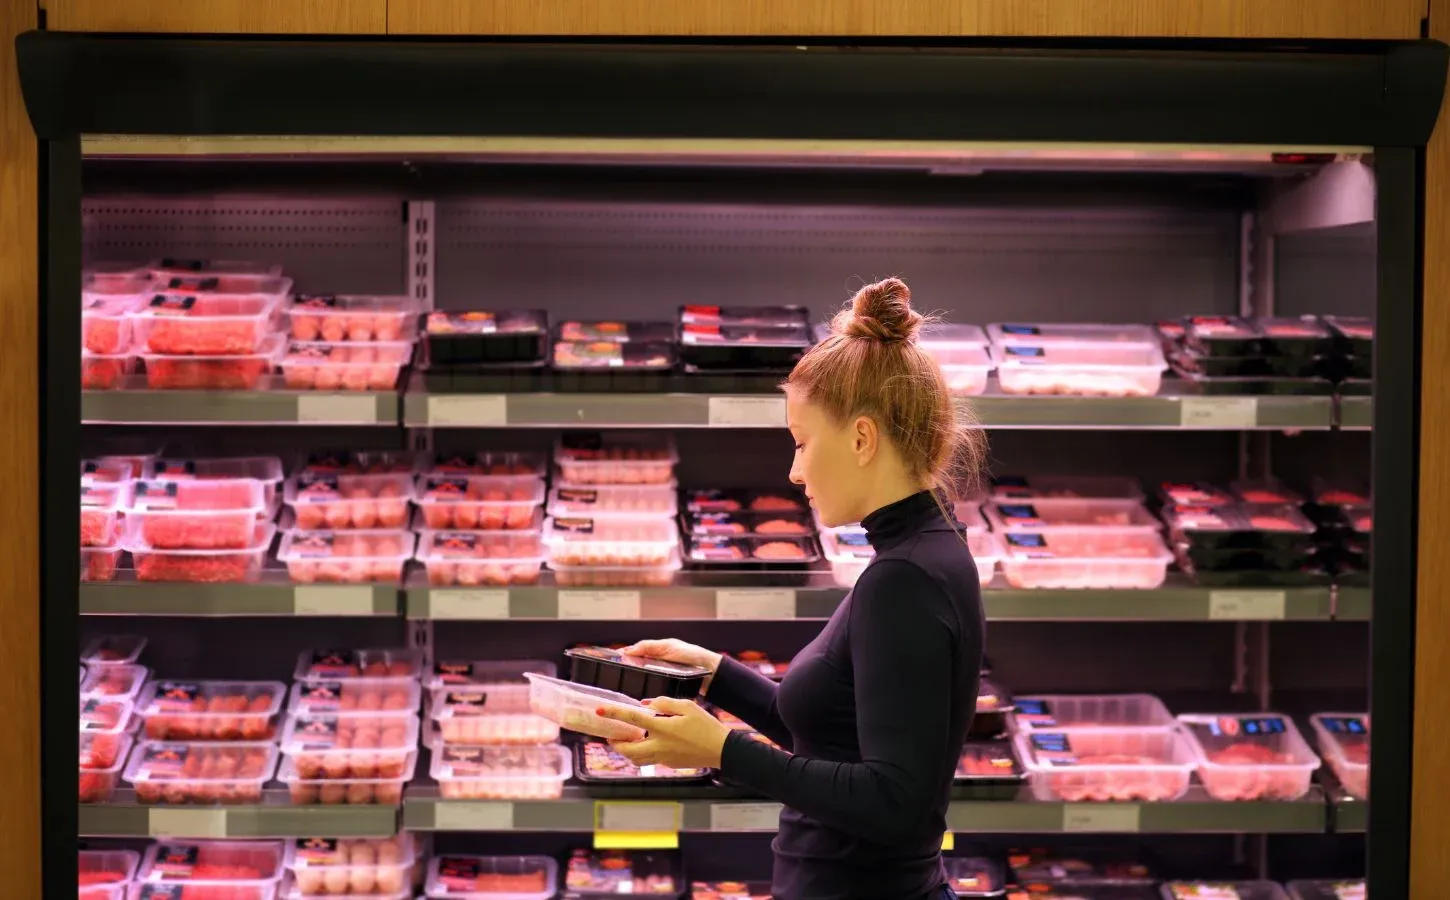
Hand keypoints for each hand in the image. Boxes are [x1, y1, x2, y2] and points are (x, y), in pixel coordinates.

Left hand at [597, 696, 731, 769]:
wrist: (721, 750)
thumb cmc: (706, 726)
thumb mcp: (687, 706)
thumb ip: (664, 703)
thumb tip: (647, 705)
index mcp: (662, 728)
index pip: (632, 718)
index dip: (614, 713)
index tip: (601, 710)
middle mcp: (659, 745)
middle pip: (627, 750)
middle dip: (615, 743)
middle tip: (612, 735)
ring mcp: (663, 758)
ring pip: (636, 759)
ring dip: (627, 751)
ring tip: (627, 740)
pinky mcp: (669, 764)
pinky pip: (649, 760)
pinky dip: (642, 753)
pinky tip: (647, 743)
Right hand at [622, 639, 721, 694]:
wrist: (710, 672)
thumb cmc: (692, 655)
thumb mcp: (668, 646)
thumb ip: (648, 647)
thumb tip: (627, 650)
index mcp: (656, 652)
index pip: (635, 655)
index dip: (623, 659)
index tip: (610, 664)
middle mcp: (657, 665)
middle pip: (637, 670)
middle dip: (627, 674)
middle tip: (615, 679)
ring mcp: (662, 678)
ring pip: (643, 682)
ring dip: (636, 685)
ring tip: (624, 689)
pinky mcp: (667, 689)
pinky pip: (653, 690)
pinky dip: (646, 692)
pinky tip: (639, 697)